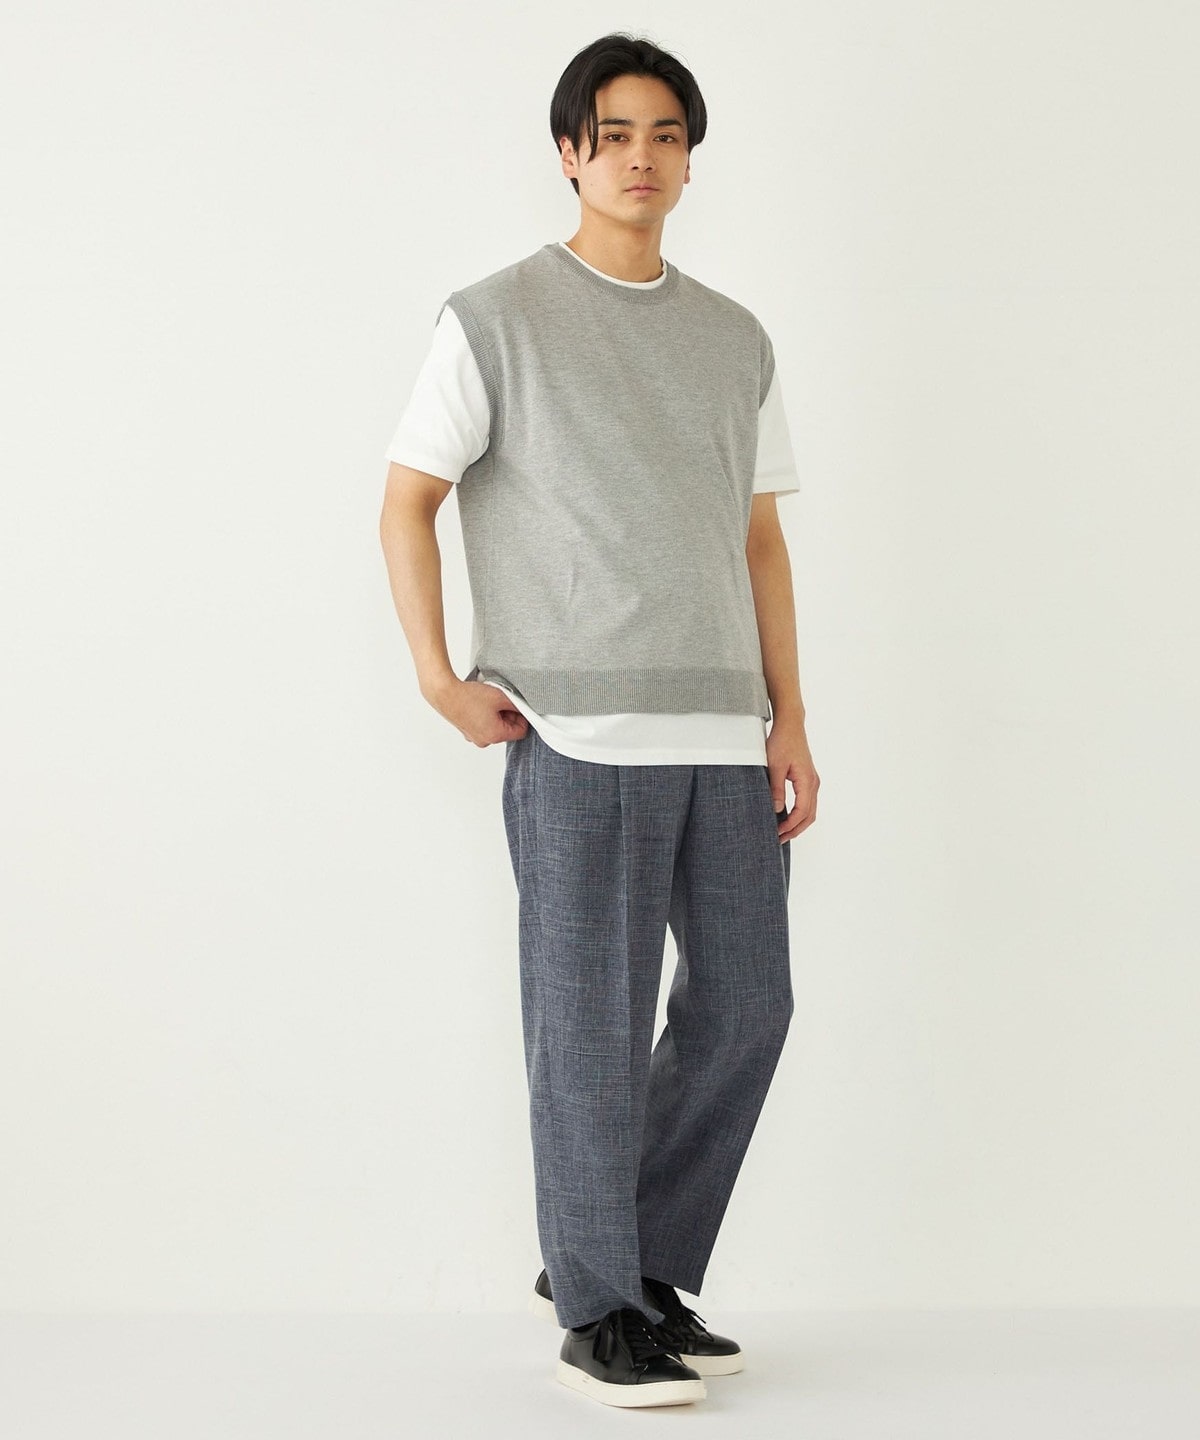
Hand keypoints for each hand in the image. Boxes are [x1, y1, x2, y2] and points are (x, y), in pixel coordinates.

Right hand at [427, 678, 529, 746]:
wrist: (445, 693)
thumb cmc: (469, 696)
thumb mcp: (500, 697)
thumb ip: (516, 704)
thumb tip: (524, 708)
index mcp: (495, 736)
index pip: (521, 732)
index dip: (522, 717)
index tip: (518, 705)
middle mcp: (484, 741)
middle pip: (507, 730)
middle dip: (508, 715)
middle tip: (502, 699)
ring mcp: (473, 737)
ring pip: (495, 727)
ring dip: (497, 715)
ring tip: (489, 700)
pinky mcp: (466, 731)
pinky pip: (483, 725)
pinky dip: (485, 716)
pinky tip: (480, 703)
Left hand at [766, 712, 818, 842]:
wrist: (790, 725)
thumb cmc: (782, 742)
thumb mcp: (774, 766)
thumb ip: (775, 789)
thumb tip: (776, 809)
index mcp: (807, 781)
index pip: (802, 812)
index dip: (790, 826)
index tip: (776, 833)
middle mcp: (813, 783)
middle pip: (809, 816)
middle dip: (795, 830)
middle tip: (779, 839)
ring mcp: (812, 781)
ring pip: (809, 810)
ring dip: (797, 824)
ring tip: (782, 832)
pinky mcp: (807, 779)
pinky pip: (807, 802)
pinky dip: (799, 814)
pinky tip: (786, 817)